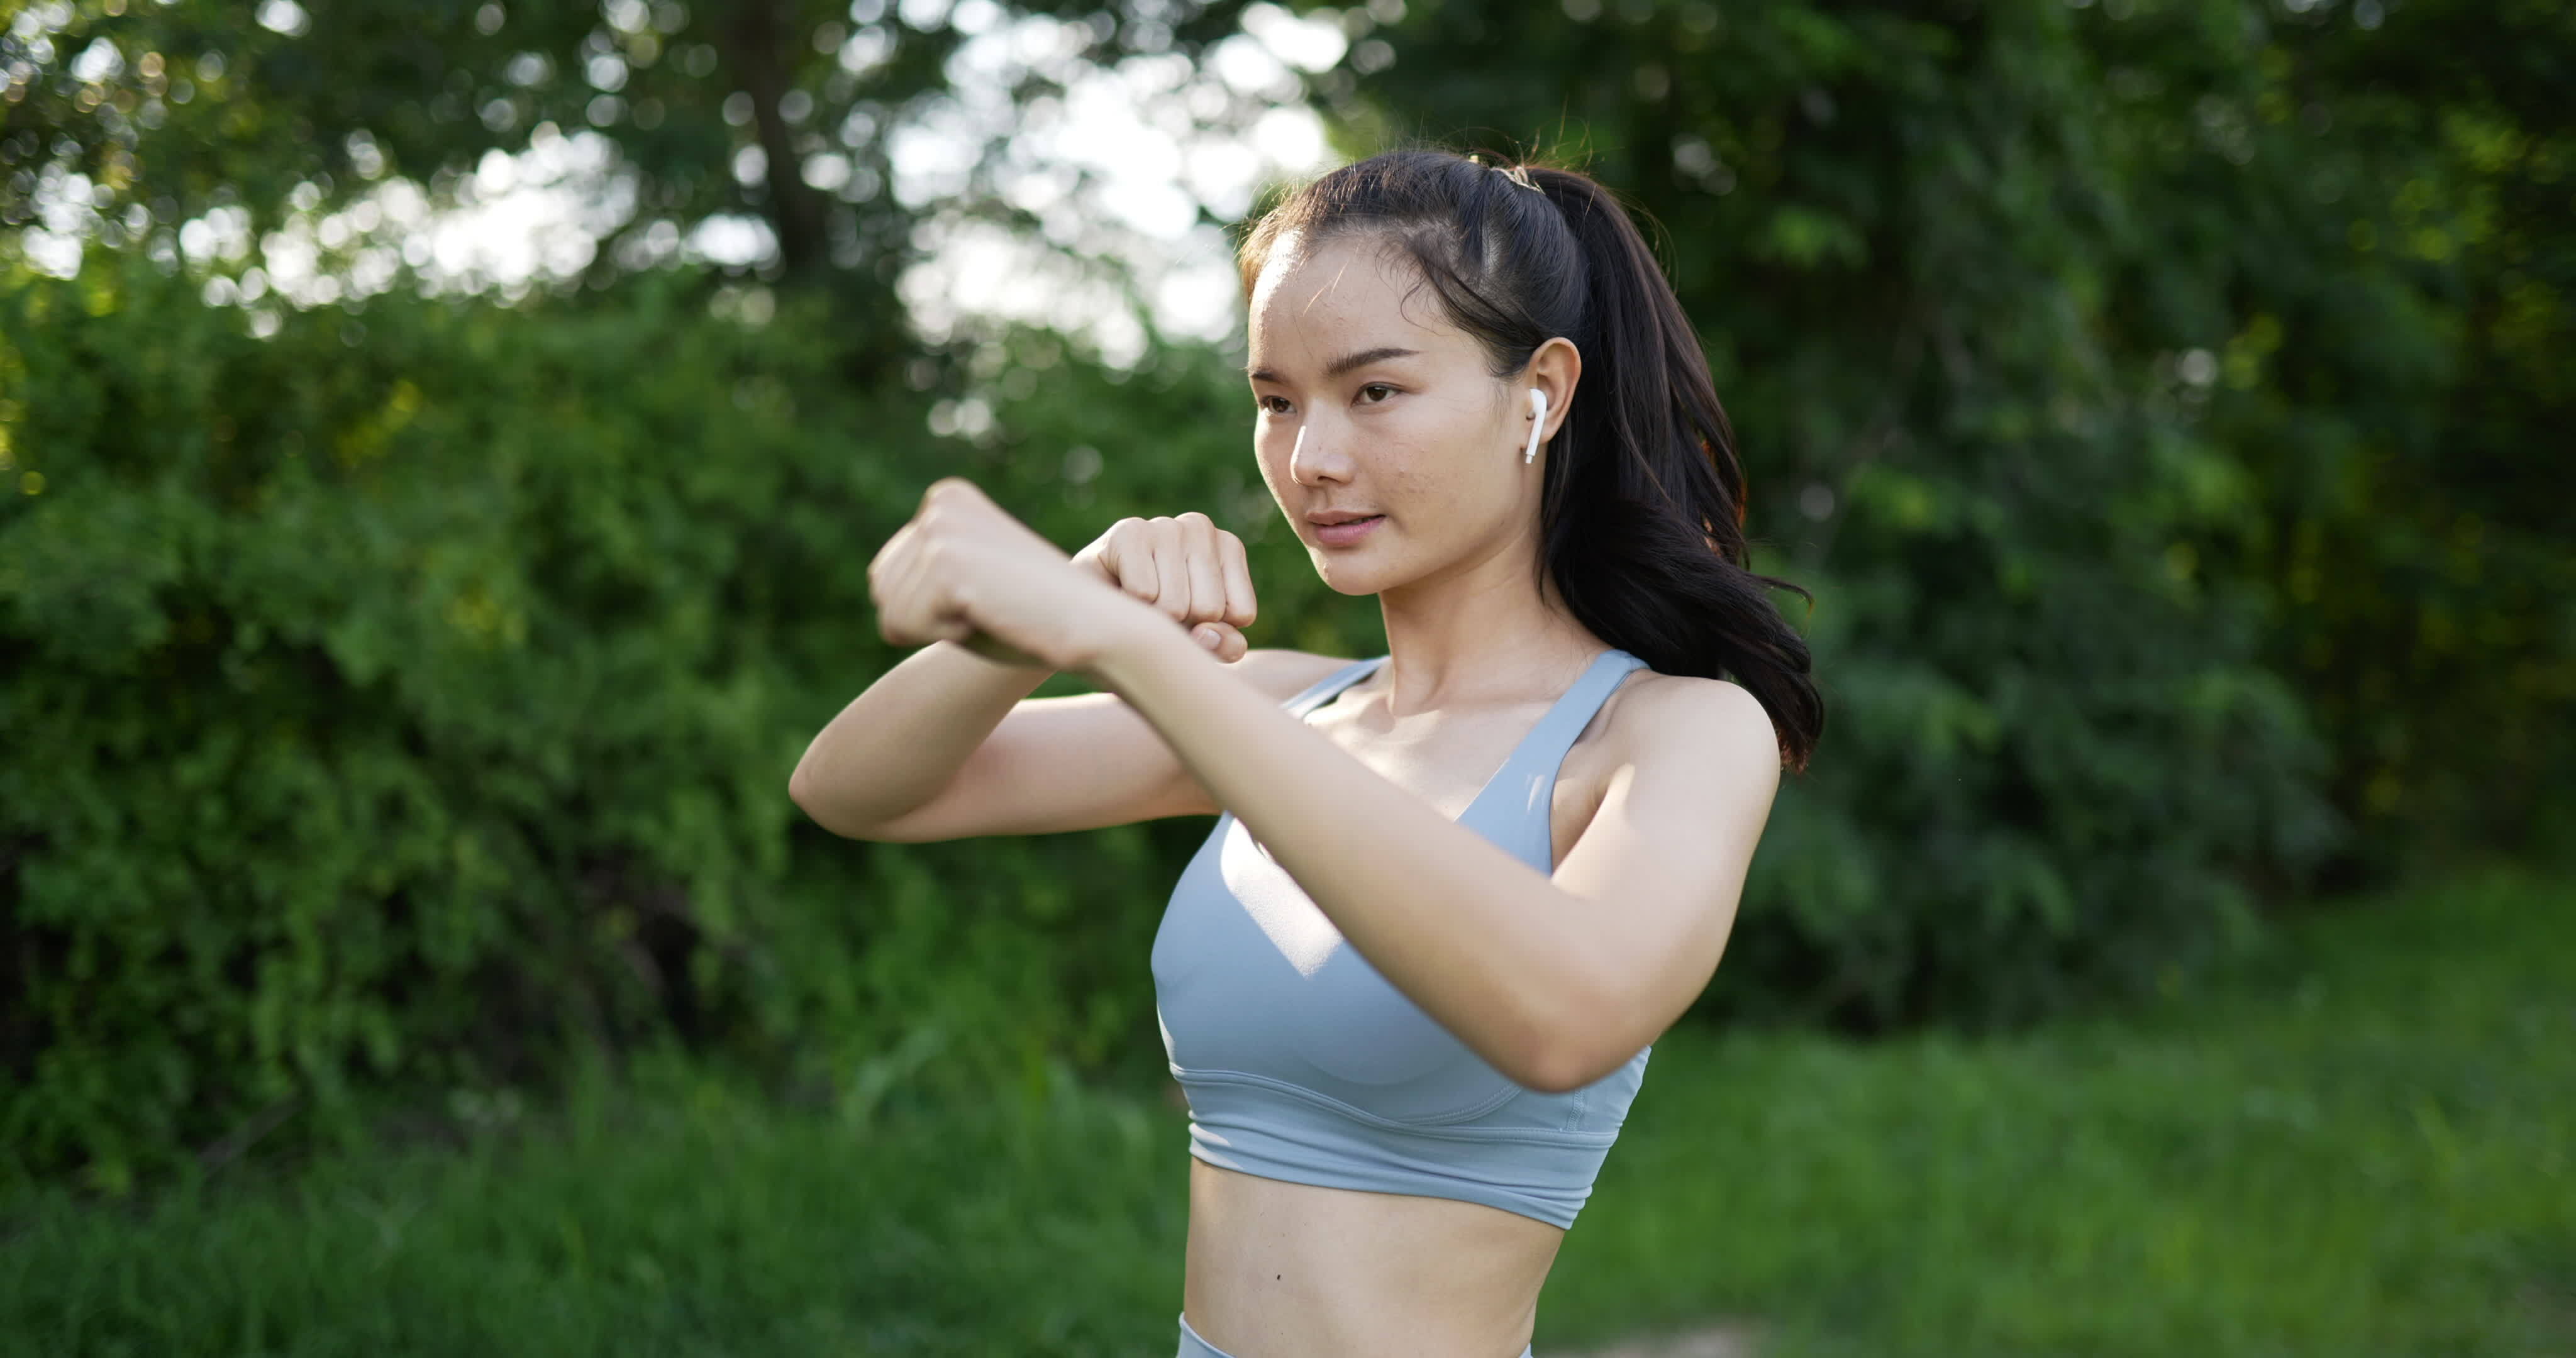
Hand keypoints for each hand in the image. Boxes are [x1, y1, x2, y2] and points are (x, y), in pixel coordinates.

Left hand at [867, 478, 1248, 672]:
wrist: (1094, 625)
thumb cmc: (1036, 616)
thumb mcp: (971, 581)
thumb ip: (924, 575)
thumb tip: (875, 581)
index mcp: (946, 498)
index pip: (885, 578)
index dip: (931, 609)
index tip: (987, 596)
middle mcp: (939, 504)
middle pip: (881, 591)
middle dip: (928, 619)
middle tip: (991, 606)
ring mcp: (941, 530)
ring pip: (890, 612)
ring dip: (938, 628)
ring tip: (993, 608)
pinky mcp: (945, 563)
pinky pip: (902, 626)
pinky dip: (945, 636)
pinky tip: (991, 615)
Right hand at [1071, 511, 1259, 663]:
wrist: (1085, 619)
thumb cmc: (1149, 628)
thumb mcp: (1194, 647)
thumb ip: (1221, 647)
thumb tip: (1208, 632)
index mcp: (1228, 547)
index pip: (1241, 613)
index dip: (1211, 632)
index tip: (1187, 620)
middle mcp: (1200, 526)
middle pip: (1209, 608)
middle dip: (1181, 626)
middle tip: (1154, 612)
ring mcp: (1164, 524)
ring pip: (1176, 605)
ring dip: (1153, 619)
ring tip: (1136, 603)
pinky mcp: (1128, 531)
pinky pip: (1144, 594)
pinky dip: (1129, 608)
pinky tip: (1117, 591)